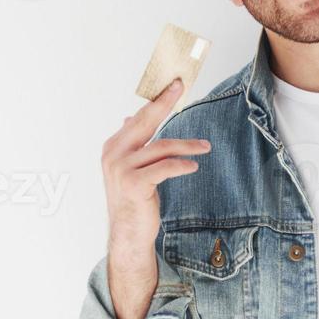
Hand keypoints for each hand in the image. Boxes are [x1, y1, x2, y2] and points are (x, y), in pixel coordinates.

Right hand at [101, 77, 210, 249]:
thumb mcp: (128, 169)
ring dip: (187, 145)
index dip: (157, 101)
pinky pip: (165, 167)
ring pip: (161, 146)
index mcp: (113, 147)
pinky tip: (193, 166)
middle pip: (145, 122)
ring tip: (205, 147)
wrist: (128, 234)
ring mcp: (122, 169)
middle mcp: (113, 155)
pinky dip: (182, 165)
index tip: (173, 85)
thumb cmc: (132, 200)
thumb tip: (130, 118)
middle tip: (181, 89)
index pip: (138, 118)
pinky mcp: (134, 184)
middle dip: (165, 103)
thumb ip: (130, 145)